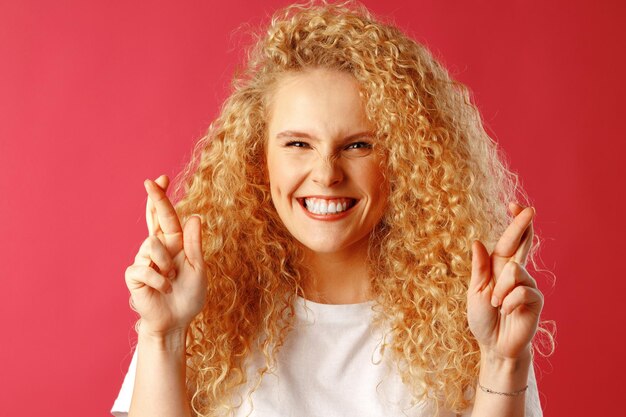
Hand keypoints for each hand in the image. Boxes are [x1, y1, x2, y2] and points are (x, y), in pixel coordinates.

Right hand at [125, 175, 206, 335]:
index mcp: (174, 244)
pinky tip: (163, 289)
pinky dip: (159, 279)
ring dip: (166, 264)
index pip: (167, 217)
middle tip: (151, 182)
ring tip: (171, 279)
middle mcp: (157, 248)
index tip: (161, 178)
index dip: (162, 198)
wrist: (176, 322)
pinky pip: (144, 268)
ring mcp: (143, 260)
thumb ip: (194, 245)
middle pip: (153, 219)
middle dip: (154, 200)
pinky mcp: (134, 275)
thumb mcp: (198, 269)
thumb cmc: (189, 296)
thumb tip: (194, 217)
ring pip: (151, 245)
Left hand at [467, 202, 543, 359]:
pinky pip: (522, 291)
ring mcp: (528, 285)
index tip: (515, 204)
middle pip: (523, 243)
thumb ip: (479, 268)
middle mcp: (515, 272)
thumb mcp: (475, 291)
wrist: (494, 345)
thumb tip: (477, 242)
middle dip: (523, 226)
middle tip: (530, 209)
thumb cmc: (483, 318)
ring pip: (515, 270)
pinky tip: (507, 311)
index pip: (509, 241)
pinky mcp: (535, 300)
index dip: (514, 223)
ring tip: (497, 305)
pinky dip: (509, 301)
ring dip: (501, 290)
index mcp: (499, 267)